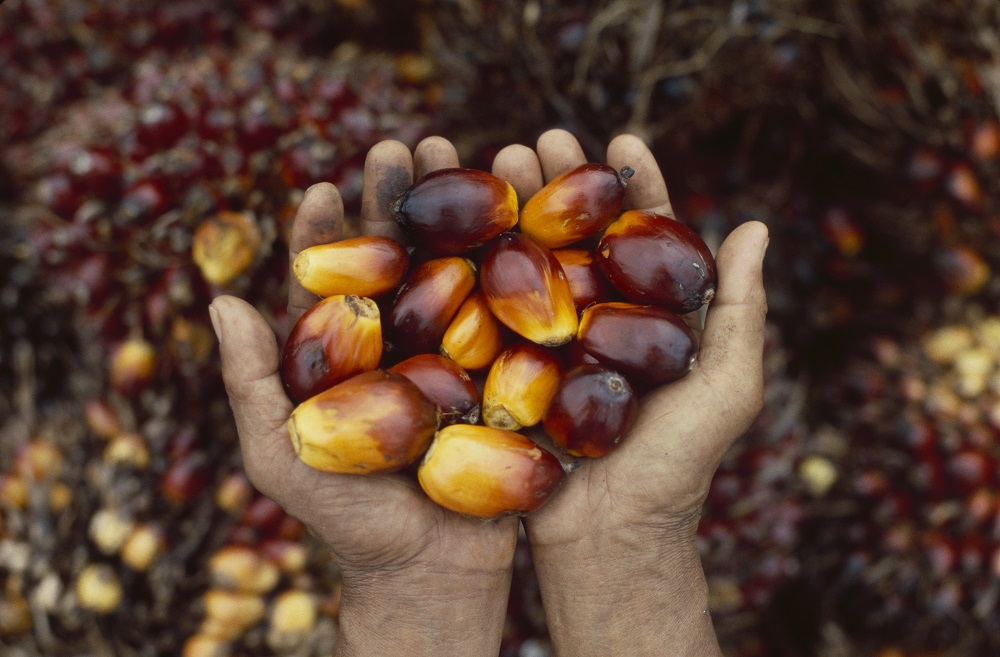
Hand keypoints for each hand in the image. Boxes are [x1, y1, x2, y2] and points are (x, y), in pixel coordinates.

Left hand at [210, 138, 518, 656]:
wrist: (433, 572)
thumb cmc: (348, 522)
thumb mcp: (283, 455)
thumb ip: (253, 382)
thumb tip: (218, 300)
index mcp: (341, 355)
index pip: (328, 278)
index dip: (322, 230)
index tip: (322, 185)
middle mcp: (397, 343)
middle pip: (395, 257)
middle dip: (396, 200)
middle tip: (406, 143)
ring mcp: (452, 352)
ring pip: (451, 268)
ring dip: (456, 212)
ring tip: (465, 156)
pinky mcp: (501, 371)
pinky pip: (505, 311)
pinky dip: (510, 262)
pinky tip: (520, 215)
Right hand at [493, 130, 769, 656]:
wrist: (609, 537)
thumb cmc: (679, 468)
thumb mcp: (727, 389)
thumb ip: (742, 311)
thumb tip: (759, 229)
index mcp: (654, 318)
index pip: (647, 236)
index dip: (635, 185)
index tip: (620, 139)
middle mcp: (600, 321)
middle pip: (580, 235)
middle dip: (561, 182)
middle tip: (538, 139)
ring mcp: (550, 342)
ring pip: (533, 261)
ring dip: (515, 208)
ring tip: (495, 160)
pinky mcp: (509, 367)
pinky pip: (492, 310)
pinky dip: (477, 265)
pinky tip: (460, 223)